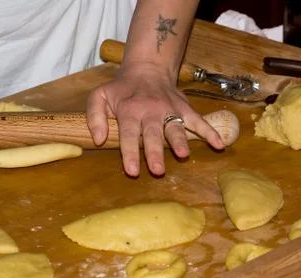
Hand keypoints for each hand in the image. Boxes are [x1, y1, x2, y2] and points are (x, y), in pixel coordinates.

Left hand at [87, 65, 224, 176]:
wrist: (147, 68)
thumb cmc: (121, 89)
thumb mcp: (99, 96)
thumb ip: (94, 117)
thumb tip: (99, 140)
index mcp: (130, 111)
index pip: (129, 134)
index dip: (130, 153)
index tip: (132, 171)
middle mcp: (151, 111)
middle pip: (153, 134)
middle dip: (155, 152)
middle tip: (158, 170)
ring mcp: (170, 109)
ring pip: (175, 127)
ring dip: (180, 141)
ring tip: (183, 155)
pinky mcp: (184, 108)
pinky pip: (199, 120)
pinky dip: (210, 131)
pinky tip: (219, 145)